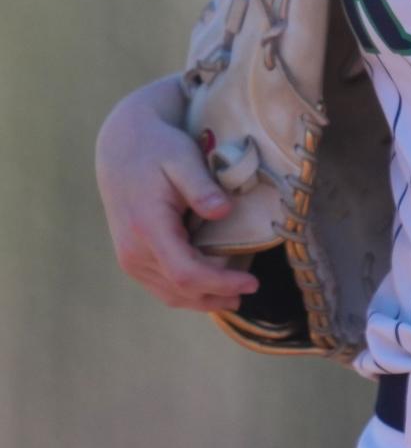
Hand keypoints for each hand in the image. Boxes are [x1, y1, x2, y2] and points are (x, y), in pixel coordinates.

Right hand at [95, 74, 259, 311]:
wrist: (122, 148)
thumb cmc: (158, 149)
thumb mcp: (183, 158)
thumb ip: (202, 187)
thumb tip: (224, 210)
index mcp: (148, 228)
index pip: (186, 272)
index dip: (220, 283)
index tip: (251, 282)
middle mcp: (134, 251)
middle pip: (178, 290)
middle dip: (215, 296)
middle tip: (250, 291)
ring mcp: (129, 257)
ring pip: (167, 293)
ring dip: (201, 300)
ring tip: (233, 297)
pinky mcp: (131, 257)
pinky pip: (159, 284)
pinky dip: (185, 291)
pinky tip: (207, 288)